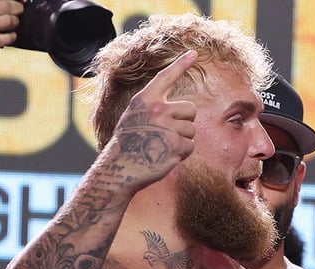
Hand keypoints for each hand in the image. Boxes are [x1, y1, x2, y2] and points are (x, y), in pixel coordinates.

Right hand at [101, 50, 198, 190]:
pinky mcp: (175, 145)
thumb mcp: (135, 116)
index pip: (166, 76)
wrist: (120, 169)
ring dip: (182, 140)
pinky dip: (182, 154)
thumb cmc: (128, 143)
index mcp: (145, 99)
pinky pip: (190, 146)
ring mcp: (167, 127)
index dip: (181, 63)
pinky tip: (165, 156)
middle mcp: (158, 109)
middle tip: (167, 134)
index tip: (194, 52)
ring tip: (162, 146)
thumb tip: (182, 110)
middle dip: (185, 122)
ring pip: (191, 130)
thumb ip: (154, 107)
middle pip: (190, 109)